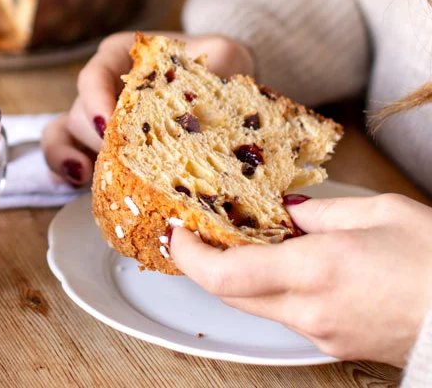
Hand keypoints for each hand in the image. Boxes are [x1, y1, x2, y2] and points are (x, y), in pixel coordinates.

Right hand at [41, 31, 253, 186]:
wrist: (220, 89)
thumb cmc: (217, 66)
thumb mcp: (226, 55)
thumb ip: (220, 63)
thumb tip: (215, 85)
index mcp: (125, 56)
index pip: (98, 73)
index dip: (97, 98)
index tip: (110, 124)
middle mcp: (105, 84)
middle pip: (83, 109)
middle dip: (98, 138)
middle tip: (123, 161)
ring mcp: (97, 116)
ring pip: (70, 132)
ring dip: (79, 156)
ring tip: (92, 179)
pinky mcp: (95, 145)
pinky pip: (62, 152)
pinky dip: (62, 167)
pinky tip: (77, 183)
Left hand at [169, 192, 431, 365]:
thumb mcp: (381, 212)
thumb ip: (321, 211)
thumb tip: (284, 210)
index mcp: (317, 269)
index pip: (225, 275)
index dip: (189, 254)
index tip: (174, 229)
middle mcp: (311, 310)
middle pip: (231, 295)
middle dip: (204, 262)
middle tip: (195, 227)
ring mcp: (324, 334)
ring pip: (256, 306)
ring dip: (236, 276)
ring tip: (236, 237)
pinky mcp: (338, 344)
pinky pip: (286, 315)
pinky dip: (268, 289)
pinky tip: (278, 262)